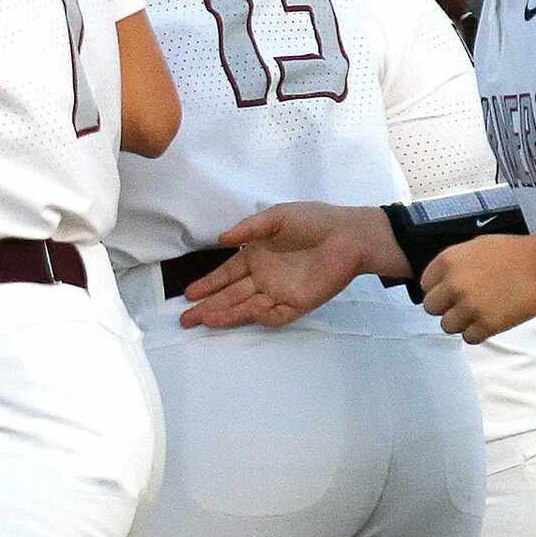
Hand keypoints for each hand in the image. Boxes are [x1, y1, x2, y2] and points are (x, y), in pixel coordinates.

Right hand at [178, 201, 390, 329]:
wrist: (349, 235)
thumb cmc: (315, 221)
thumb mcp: (277, 217)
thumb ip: (249, 228)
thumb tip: (221, 239)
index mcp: (257, 257)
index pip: (226, 275)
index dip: (208, 284)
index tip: (188, 294)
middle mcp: (264, 277)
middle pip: (230, 296)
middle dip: (208, 306)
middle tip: (186, 318)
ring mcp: (280, 292)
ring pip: (246, 307)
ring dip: (226, 314)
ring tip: (204, 319)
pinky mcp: (298, 303)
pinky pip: (274, 315)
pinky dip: (259, 316)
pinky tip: (243, 314)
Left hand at [420, 233, 535, 341]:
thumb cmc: (514, 253)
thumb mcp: (476, 247)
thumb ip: (454, 265)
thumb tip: (441, 282)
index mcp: (448, 261)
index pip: (426, 285)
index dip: (440, 290)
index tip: (453, 292)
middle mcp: (453, 284)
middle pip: (431, 308)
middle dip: (447, 308)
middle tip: (466, 305)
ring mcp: (469, 306)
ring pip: (447, 326)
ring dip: (462, 323)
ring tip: (480, 314)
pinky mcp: (486, 324)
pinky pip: (468, 338)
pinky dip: (478, 333)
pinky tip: (491, 322)